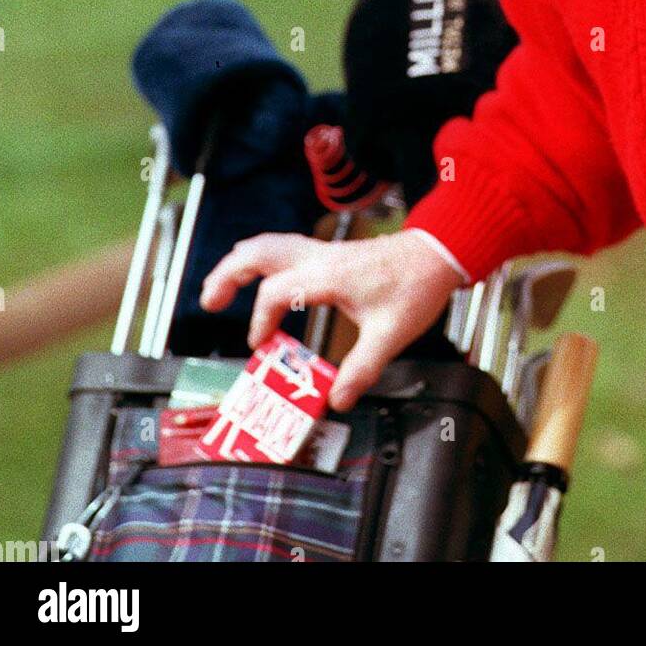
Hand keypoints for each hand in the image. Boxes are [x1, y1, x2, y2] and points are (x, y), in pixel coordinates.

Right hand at [200, 230, 462, 410]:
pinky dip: (263, 260)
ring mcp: (324, 251)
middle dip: (227, 273)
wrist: (438, 253)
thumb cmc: (416, 286)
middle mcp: (320, 257)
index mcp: (327, 275)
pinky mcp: (331, 252)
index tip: (260, 347)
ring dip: (241, 262)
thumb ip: (361, 369)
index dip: (261, 320)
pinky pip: (285, 248)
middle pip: (259, 252)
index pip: (276, 292)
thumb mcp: (390, 335)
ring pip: (270, 244)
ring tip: (220, 286)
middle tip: (207, 301)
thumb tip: (336, 401)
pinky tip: (262, 278)